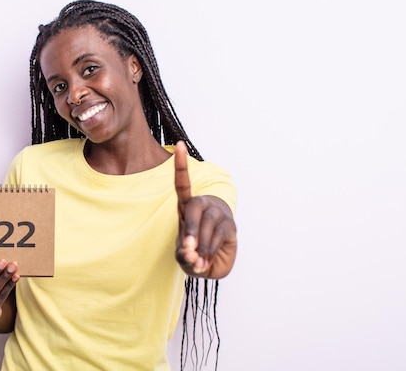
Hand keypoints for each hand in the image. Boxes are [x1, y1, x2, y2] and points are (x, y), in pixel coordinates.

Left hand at [174, 141, 236, 278]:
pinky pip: (219, 236)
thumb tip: (191, 254)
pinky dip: (210, 252)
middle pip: (194, 208)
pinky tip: (205, 263)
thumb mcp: (183, 256)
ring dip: (202, 247)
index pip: (182, 183)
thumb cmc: (194, 251)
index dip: (181, 165)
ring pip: (207, 225)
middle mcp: (202, 207)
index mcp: (185, 208)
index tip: (180, 145)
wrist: (214, 260)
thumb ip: (183, 255)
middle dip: (190, 229)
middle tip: (187, 249)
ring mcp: (217, 215)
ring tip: (197, 263)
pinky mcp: (230, 227)